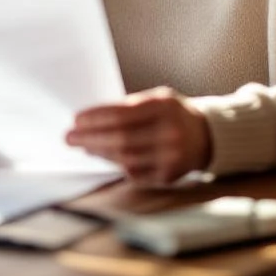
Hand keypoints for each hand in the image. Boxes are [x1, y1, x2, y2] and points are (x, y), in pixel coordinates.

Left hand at [66, 87, 211, 184]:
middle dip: (90, 138)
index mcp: (164, 107)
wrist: (206, 136)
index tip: (76, 119)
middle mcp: (170, 132)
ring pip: (125, 158)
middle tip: (70, 137)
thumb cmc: (172, 114)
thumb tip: (91, 118)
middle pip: (121, 138)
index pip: (121, 114)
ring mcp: (171, 157)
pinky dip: (116, 165)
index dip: (95, 118)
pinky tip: (103, 157)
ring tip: (83, 147)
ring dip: (99, 153)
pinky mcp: (169, 176)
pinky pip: (135, 173)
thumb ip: (129, 106)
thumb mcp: (157, 99)